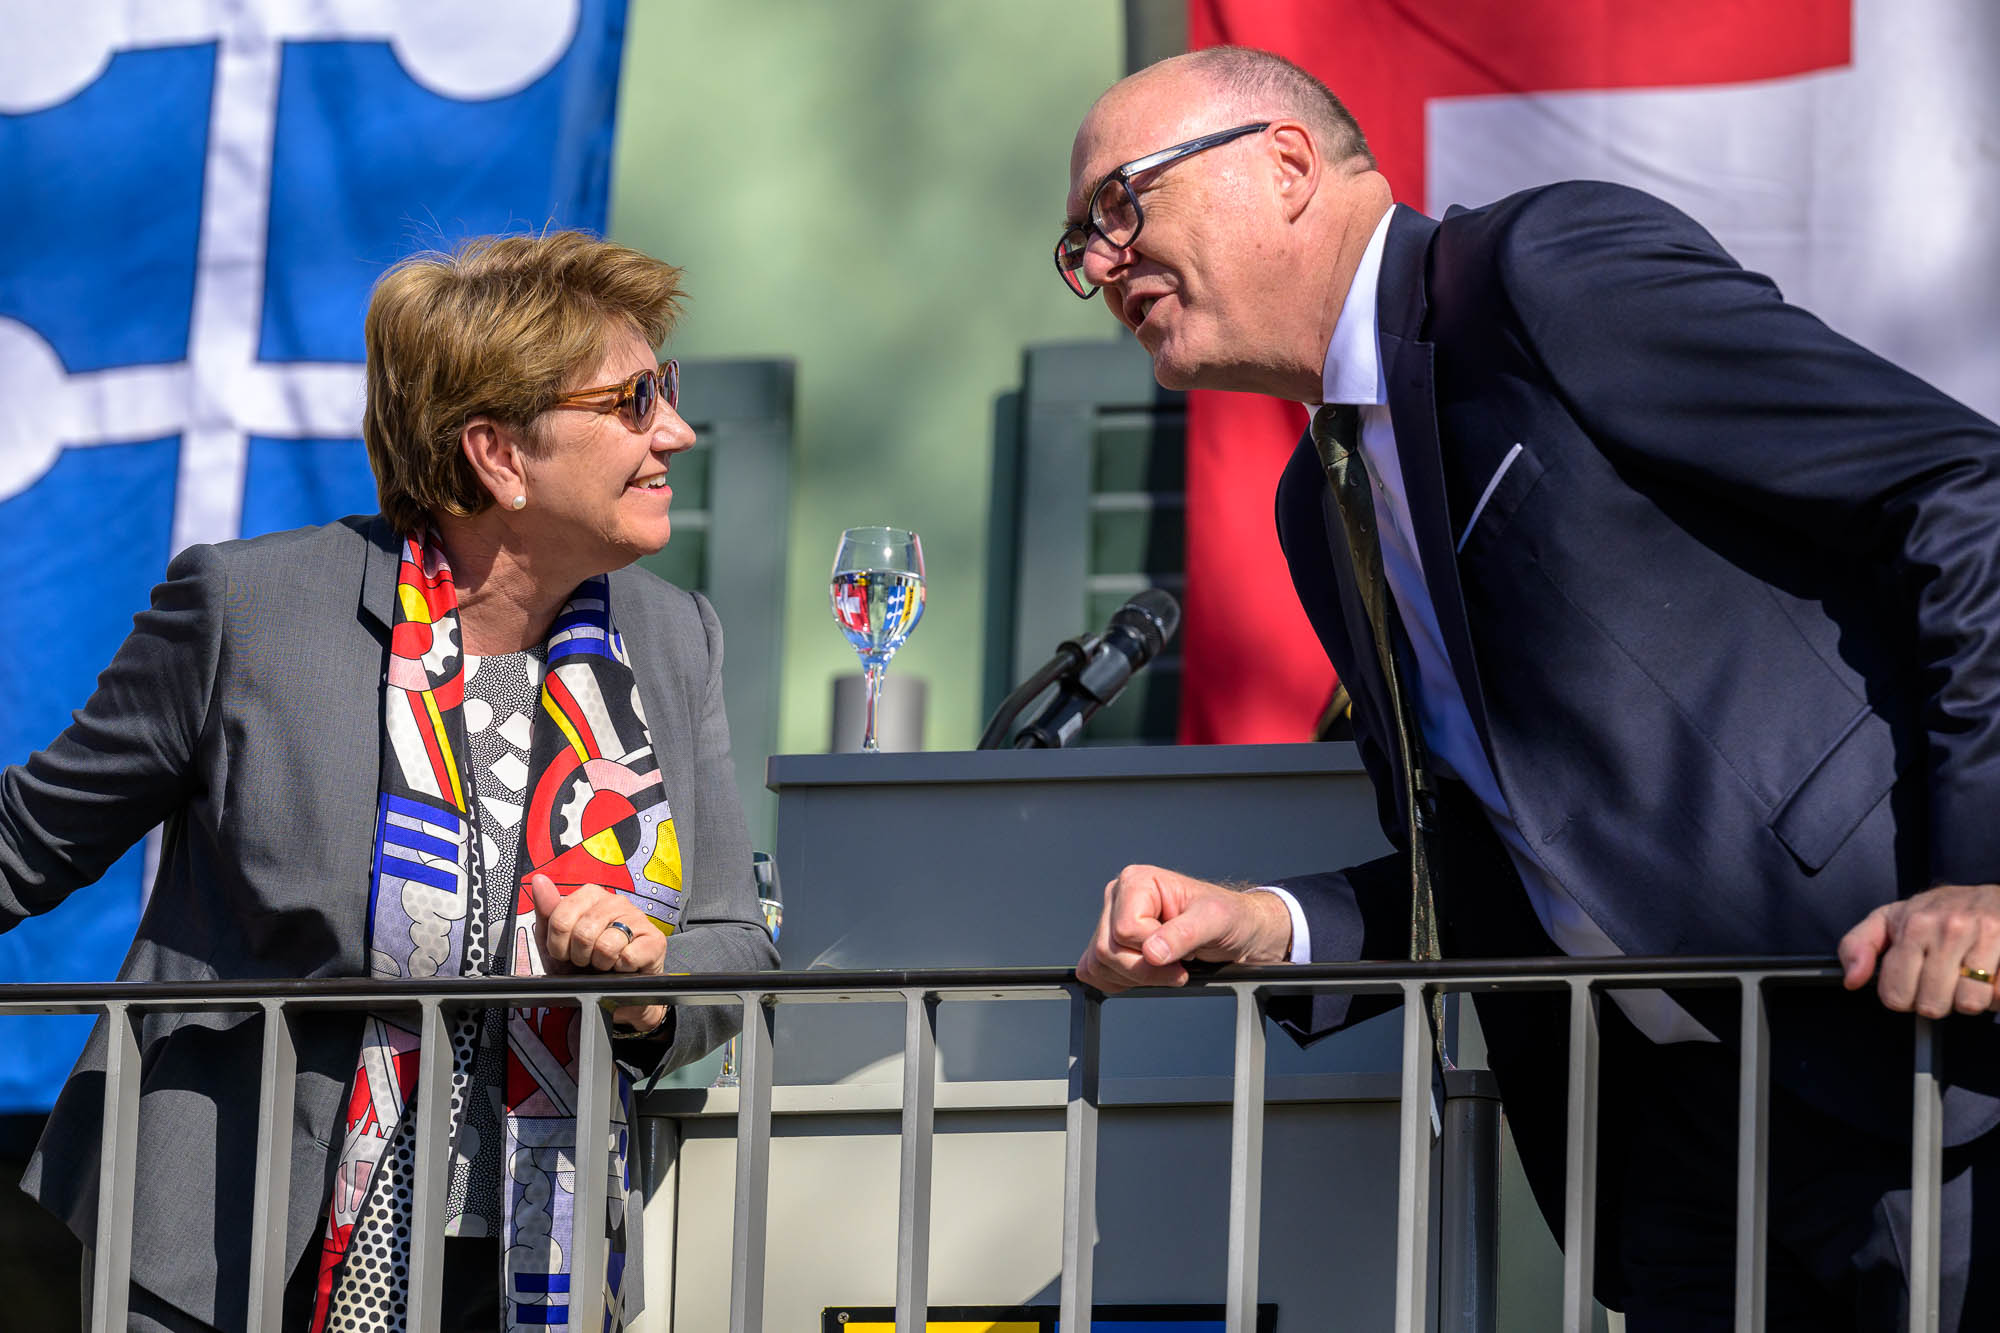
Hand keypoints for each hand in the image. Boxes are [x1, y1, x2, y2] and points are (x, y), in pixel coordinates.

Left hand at [528, 873, 668, 1034]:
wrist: (613, 993)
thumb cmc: (584, 964)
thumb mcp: (556, 942)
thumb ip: (546, 911)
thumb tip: (538, 881)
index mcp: (590, 896)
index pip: (561, 919)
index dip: (558, 945)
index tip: (566, 952)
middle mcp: (615, 901)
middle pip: (583, 933)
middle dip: (580, 957)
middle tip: (587, 960)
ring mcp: (637, 918)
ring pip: (606, 945)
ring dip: (601, 964)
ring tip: (605, 963)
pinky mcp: (655, 940)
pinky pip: (628, 957)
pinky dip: (621, 969)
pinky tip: (623, 966)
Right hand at [1074, 864, 1292, 994]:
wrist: (1235, 931)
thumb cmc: (1227, 917)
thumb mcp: (1215, 921)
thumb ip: (1184, 934)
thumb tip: (1151, 952)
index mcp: (1136, 881)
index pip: (1125, 930)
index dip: (1154, 950)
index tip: (1184, 953)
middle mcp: (1118, 898)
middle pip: (1107, 950)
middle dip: (1145, 969)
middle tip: (1178, 967)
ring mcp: (1110, 922)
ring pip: (1099, 965)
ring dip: (1136, 978)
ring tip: (1167, 965)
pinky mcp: (1110, 945)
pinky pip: (1096, 973)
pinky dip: (1122, 982)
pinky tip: (1149, 974)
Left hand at [1838, 882, 1999, 1017]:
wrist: (1990, 896)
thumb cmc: (1935, 914)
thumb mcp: (1888, 920)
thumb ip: (1858, 946)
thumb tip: (1852, 980)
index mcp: (1913, 925)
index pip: (1896, 994)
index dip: (1902, 997)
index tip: (1910, 983)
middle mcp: (1949, 929)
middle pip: (1932, 1005)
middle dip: (1935, 1001)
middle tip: (1941, 981)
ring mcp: (1985, 936)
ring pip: (1968, 1004)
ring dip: (1968, 1000)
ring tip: (1966, 977)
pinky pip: (1999, 995)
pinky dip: (1994, 993)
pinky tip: (1988, 974)